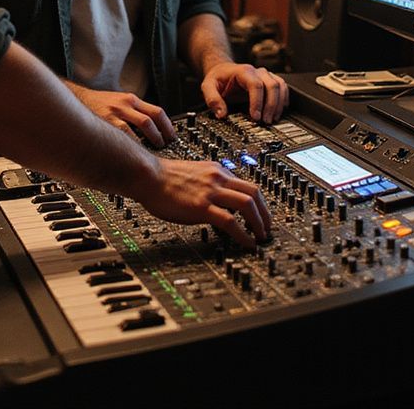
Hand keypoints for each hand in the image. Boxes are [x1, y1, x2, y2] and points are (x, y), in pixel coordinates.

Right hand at [70, 87, 176, 147]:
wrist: (77, 99)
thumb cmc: (98, 104)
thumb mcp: (119, 102)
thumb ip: (134, 112)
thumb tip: (153, 129)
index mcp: (130, 99)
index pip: (156, 111)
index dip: (167, 126)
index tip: (172, 136)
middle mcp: (124, 105)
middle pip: (151, 120)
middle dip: (161, 135)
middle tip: (164, 146)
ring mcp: (114, 114)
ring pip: (140, 127)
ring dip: (150, 141)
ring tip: (152, 152)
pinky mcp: (104, 123)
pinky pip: (124, 136)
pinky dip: (133, 144)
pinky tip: (134, 153)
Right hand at [135, 158, 270, 247]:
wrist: (146, 175)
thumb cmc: (162, 177)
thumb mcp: (192, 174)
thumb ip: (208, 183)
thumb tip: (217, 199)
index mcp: (216, 170)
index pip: (246, 184)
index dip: (258, 202)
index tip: (261, 215)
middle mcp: (217, 178)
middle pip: (254, 192)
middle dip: (266, 213)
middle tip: (267, 228)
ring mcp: (211, 192)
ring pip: (248, 204)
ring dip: (259, 223)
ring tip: (260, 237)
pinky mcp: (202, 207)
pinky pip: (231, 222)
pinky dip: (243, 234)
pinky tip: (246, 243)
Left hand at [200, 62, 288, 123]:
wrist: (223, 70)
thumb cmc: (217, 78)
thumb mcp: (208, 86)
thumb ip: (212, 99)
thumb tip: (221, 114)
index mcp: (243, 71)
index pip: (256, 85)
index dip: (258, 102)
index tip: (255, 117)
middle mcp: (257, 72)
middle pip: (272, 86)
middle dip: (270, 106)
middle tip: (265, 121)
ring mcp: (265, 75)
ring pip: (280, 86)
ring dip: (278, 104)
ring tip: (272, 119)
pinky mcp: (270, 81)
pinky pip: (283, 87)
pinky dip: (284, 99)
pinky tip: (280, 110)